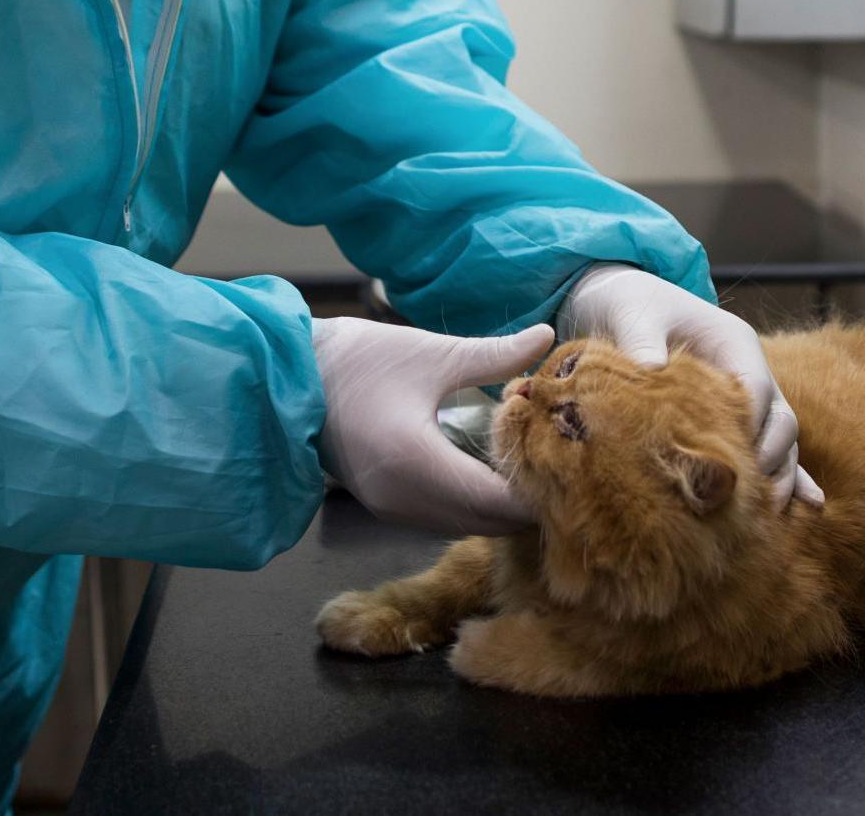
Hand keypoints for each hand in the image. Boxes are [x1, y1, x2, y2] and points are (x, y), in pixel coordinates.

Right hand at [311, 318, 554, 535]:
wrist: (290, 377)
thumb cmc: (359, 360)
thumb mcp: (431, 353)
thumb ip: (493, 356)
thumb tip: (547, 339)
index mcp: (417, 464)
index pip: (499, 500)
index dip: (540, 488)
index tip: (574, 462)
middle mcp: (405, 500)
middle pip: (488, 522)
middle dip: (527, 499)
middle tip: (563, 464)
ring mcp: (392, 510)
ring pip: (467, 525)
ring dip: (500, 504)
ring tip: (531, 464)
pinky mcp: (385, 507)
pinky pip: (445, 518)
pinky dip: (474, 503)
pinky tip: (491, 469)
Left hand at [560, 265, 824, 510]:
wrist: (627, 304)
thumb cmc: (632, 306)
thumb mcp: (632, 314)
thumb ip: (641, 338)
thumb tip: (650, 367)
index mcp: (735, 343)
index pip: (757, 388)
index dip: (750, 426)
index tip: (732, 462)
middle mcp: (752, 372)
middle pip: (780, 421)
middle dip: (769, 460)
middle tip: (744, 497)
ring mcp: (750, 399)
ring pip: (782, 442)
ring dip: (780, 477)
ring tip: (768, 516)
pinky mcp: (738, 420)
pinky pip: (772, 450)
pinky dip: (790, 477)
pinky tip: (809, 506)